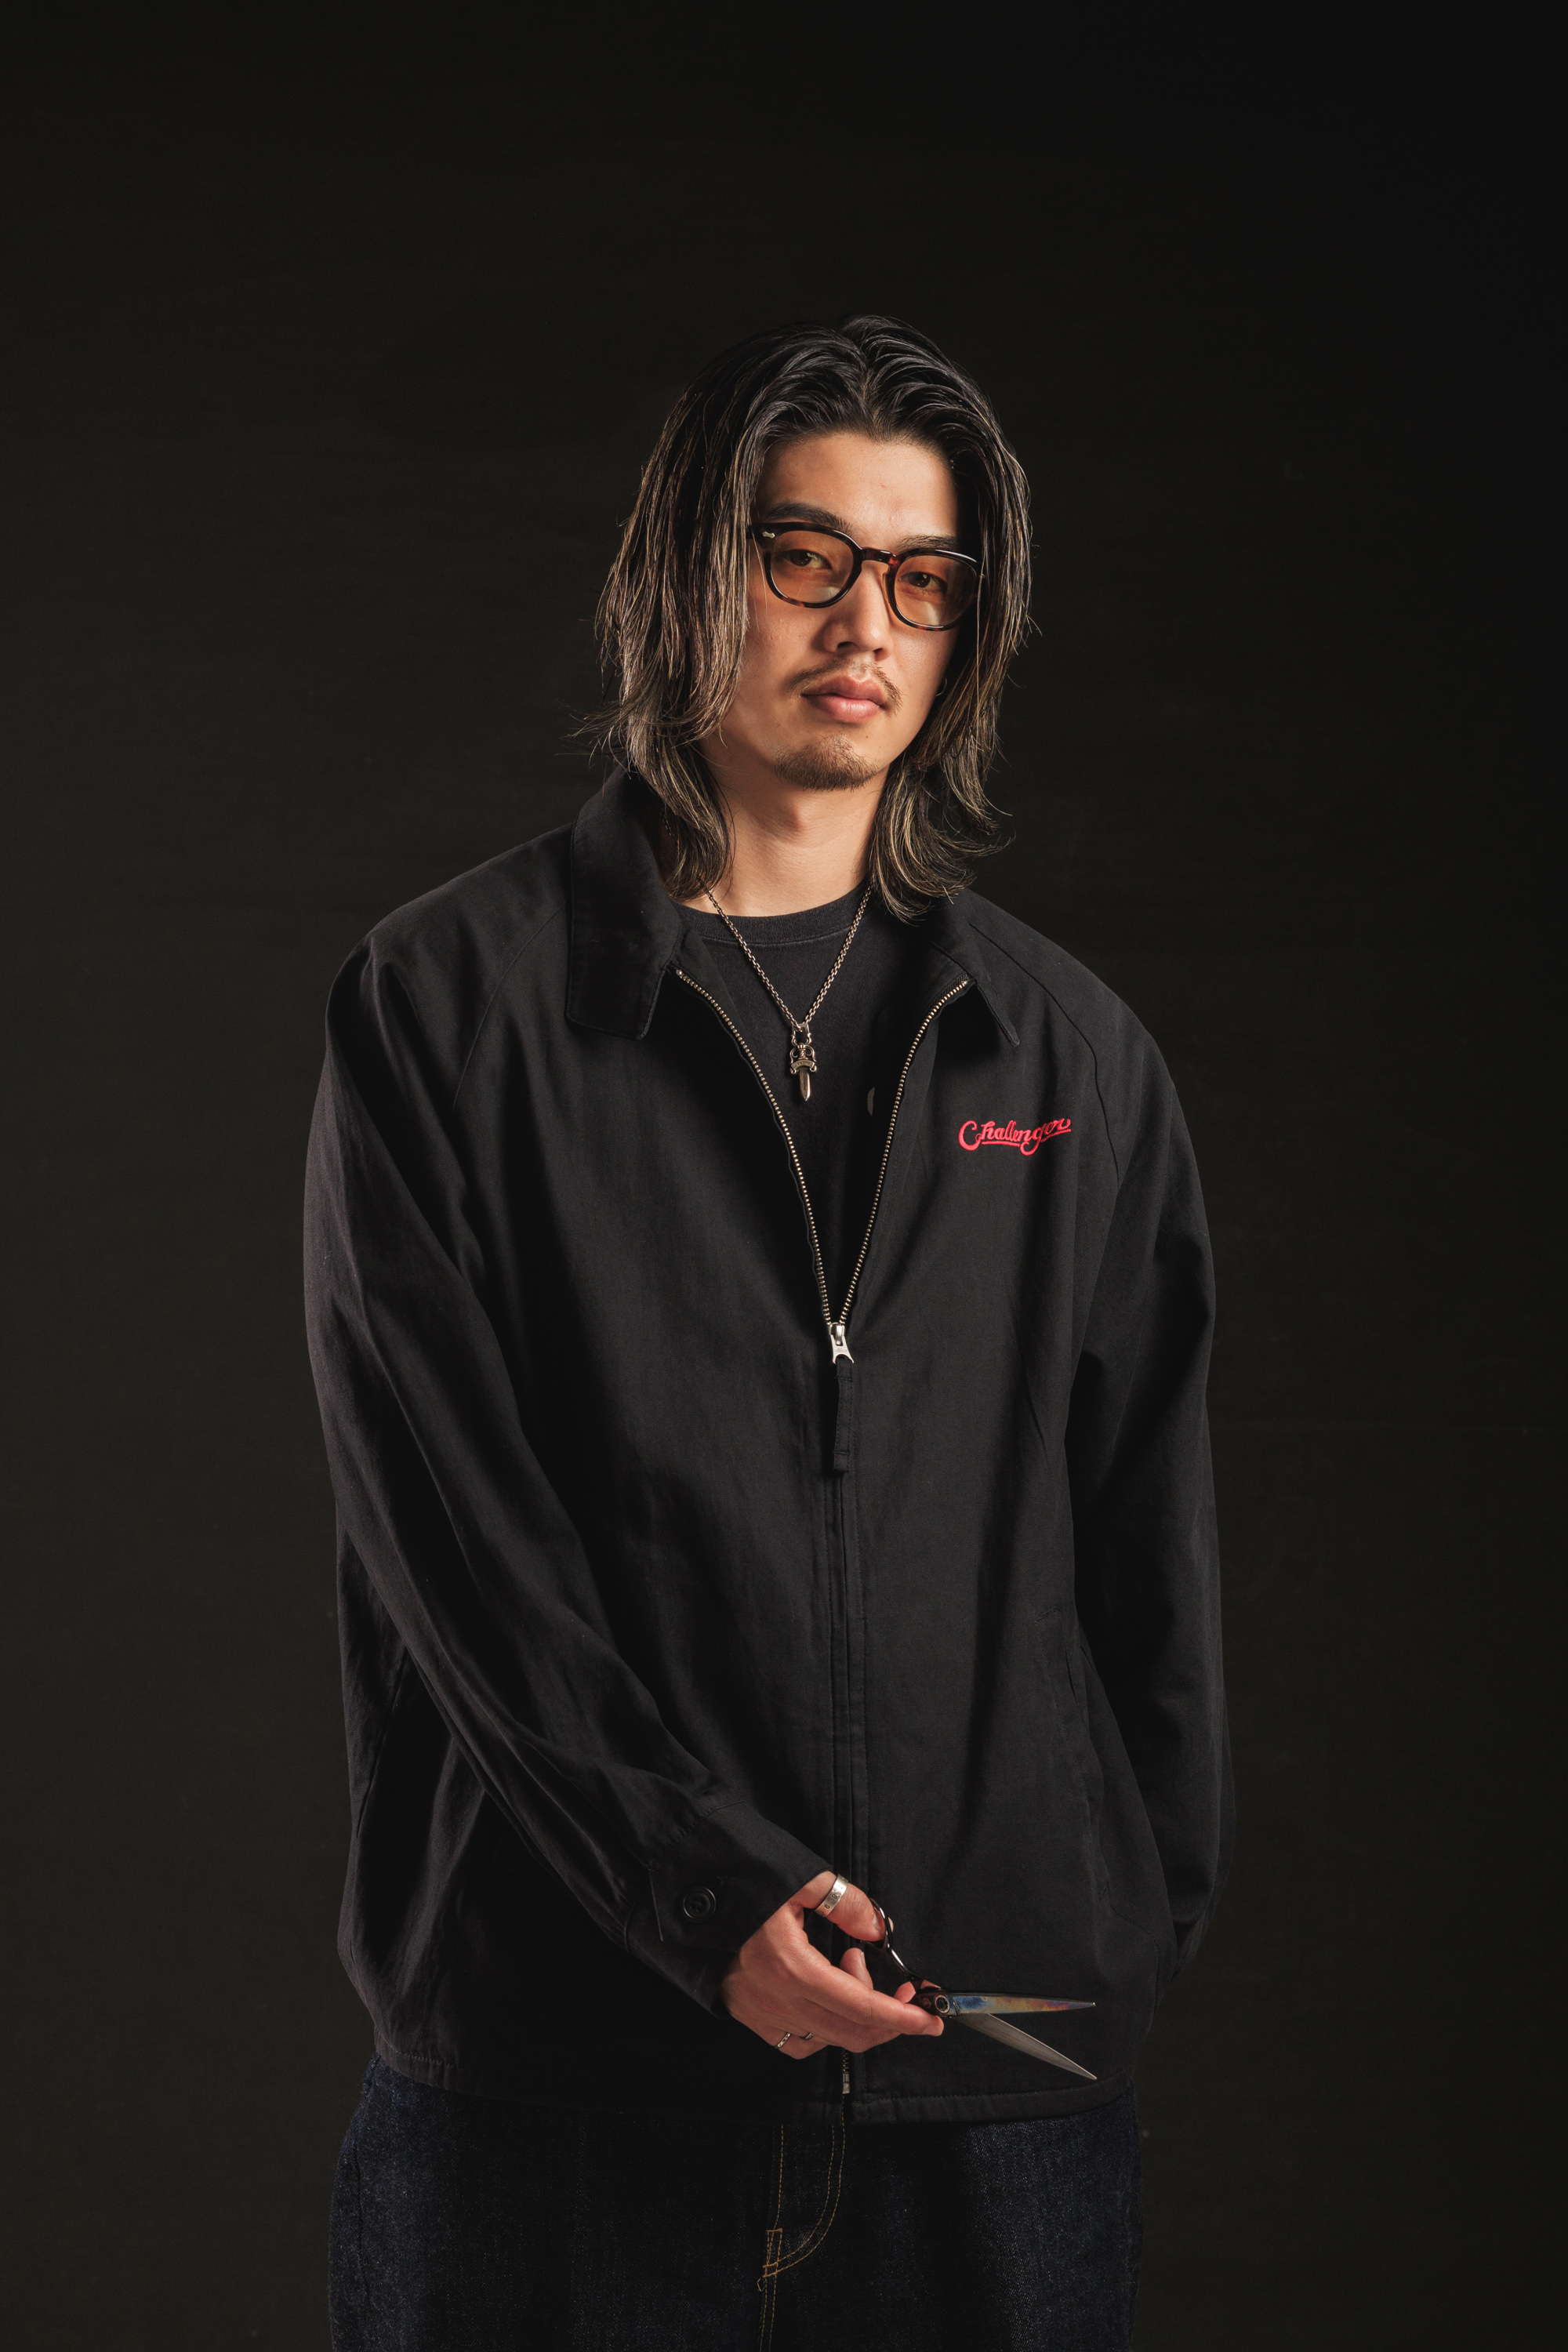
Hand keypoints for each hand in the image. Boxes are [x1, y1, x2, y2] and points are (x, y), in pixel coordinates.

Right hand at [719, 1871, 943, 2059]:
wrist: (688, 1890)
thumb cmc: (743, 1880)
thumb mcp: (800, 1878)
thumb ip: (845, 1903)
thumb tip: (877, 1929)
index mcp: (790, 1966)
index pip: (860, 2006)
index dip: (902, 2017)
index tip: (930, 2019)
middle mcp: (775, 1999)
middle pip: (850, 2032)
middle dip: (889, 2018)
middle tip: (905, 1991)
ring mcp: (758, 2012)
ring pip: (826, 2039)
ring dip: (855, 2015)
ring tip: (849, 1969)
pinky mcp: (746, 2014)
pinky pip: (798, 2042)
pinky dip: (825, 2029)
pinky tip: (828, 1998)